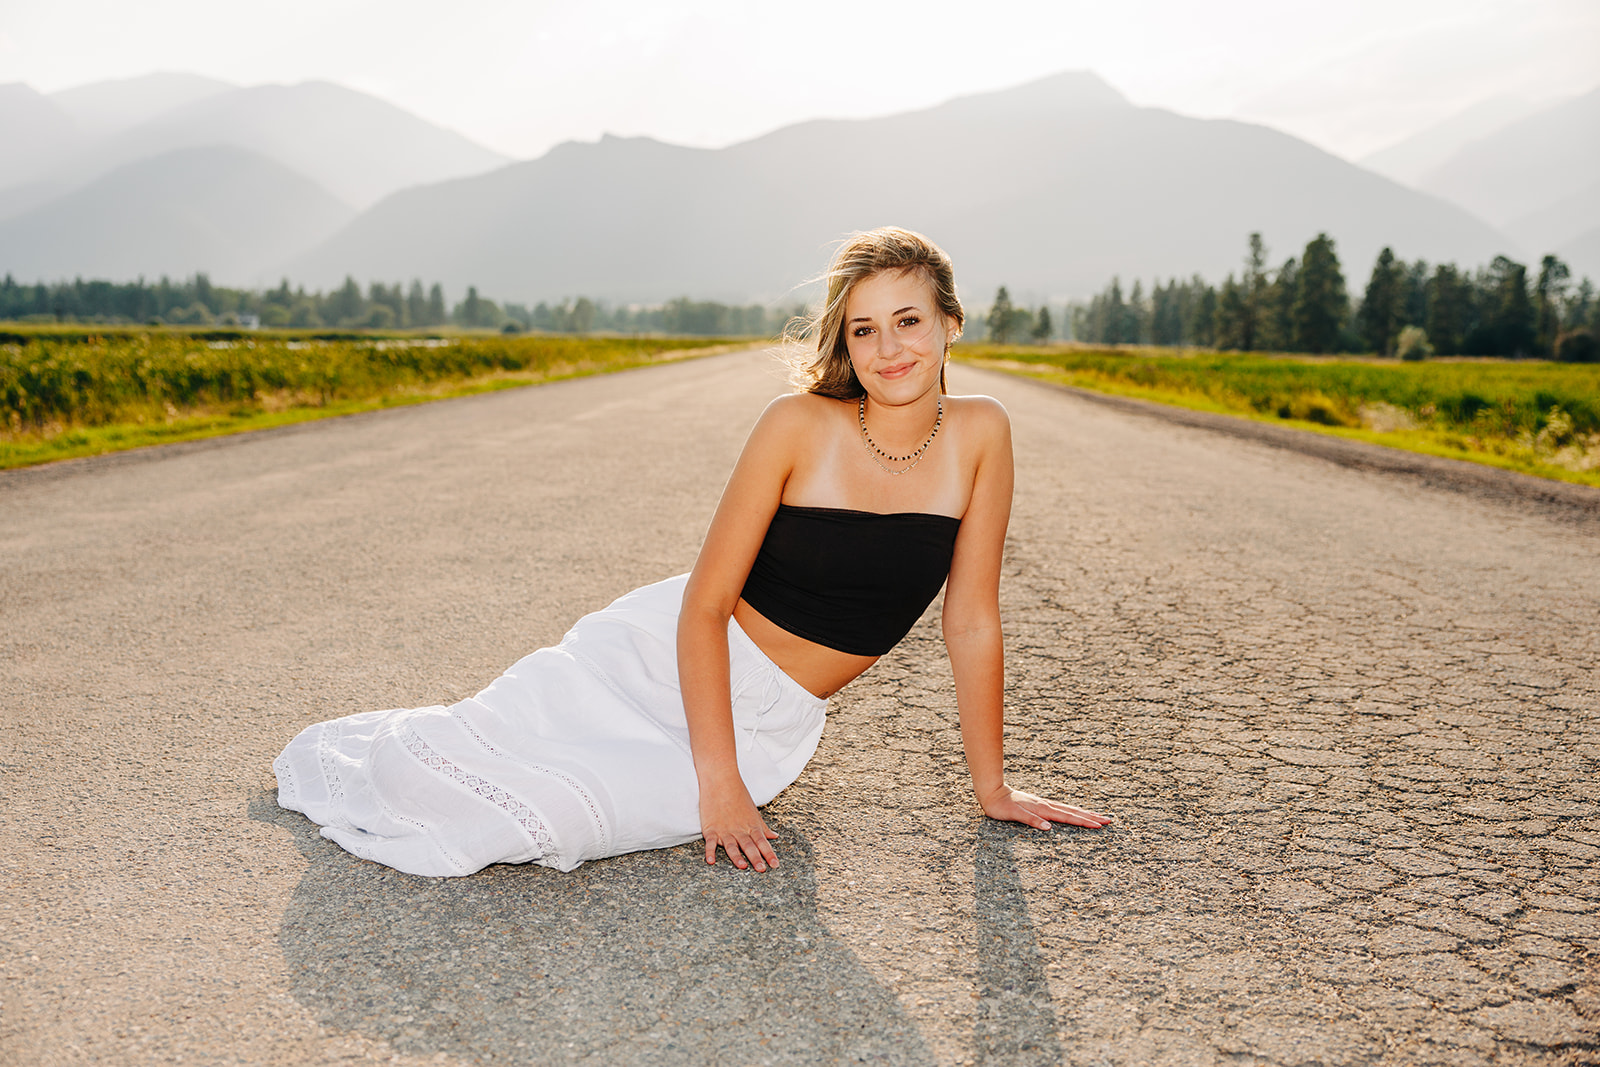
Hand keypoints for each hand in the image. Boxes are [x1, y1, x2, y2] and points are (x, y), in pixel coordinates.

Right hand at [699, 779, 779, 871]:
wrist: (721, 779)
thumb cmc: (738, 795)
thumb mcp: (753, 812)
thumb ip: (763, 826)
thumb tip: (774, 836)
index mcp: (751, 826)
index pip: (762, 842)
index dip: (769, 854)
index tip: (775, 865)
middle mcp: (739, 829)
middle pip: (749, 846)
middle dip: (756, 858)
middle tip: (762, 869)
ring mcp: (724, 829)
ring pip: (731, 846)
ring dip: (737, 857)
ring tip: (743, 866)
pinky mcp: (711, 828)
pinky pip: (710, 842)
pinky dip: (710, 851)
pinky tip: (711, 861)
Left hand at [979, 783, 1112, 830]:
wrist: (991, 792)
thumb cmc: (1000, 806)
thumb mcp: (1013, 814)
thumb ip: (1031, 820)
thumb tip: (1049, 828)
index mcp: (1043, 809)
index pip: (1068, 817)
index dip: (1084, 821)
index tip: (1099, 825)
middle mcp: (1046, 806)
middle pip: (1073, 812)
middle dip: (1091, 817)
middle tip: (1108, 820)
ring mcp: (1043, 804)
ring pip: (1068, 809)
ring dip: (1083, 813)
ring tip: (1097, 816)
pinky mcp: (1039, 804)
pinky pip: (1060, 809)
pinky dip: (1071, 812)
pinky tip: (1074, 814)